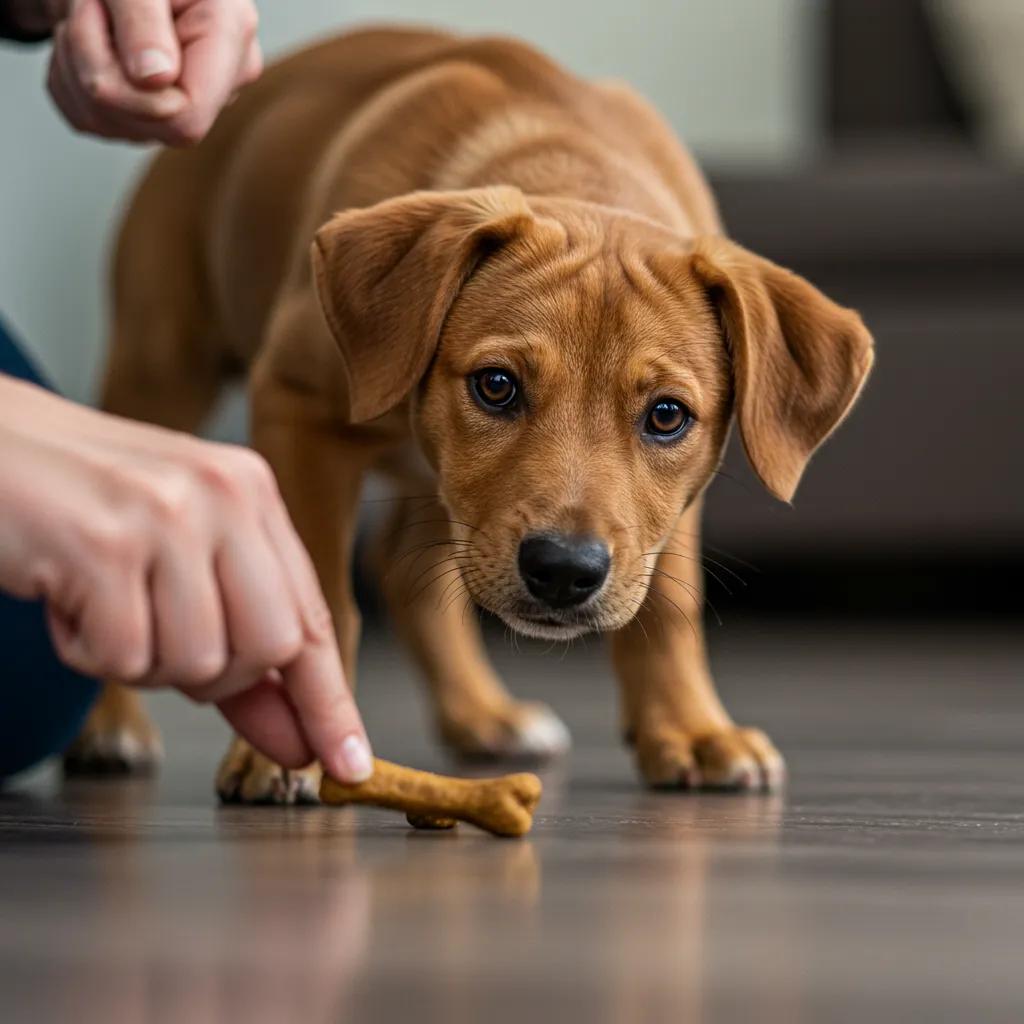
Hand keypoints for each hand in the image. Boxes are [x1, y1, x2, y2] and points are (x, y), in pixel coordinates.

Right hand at [0, 375, 372, 782]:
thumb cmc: (86, 510)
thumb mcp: (180, 562)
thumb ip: (240, 643)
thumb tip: (297, 736)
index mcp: (253, 494)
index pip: (311, 618)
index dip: (329, 700)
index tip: (347, 762)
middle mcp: (224, 495)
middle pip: (270, 648)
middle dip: (218, 676)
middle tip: (158, 637)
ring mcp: (168, 516)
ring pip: (197, 662)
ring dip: (142, 661)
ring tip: (104, 605)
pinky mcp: (104, 545)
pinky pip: (123, 659)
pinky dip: (88, 651)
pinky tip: (69, 601)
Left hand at [43, 0, 260, 144]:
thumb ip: (144, 20)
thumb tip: (154, 80)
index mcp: (231, 36)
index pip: (187, 115)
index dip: (129, 90)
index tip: (100, 20)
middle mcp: (221, 82)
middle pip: (153, 124)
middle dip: (96, 68)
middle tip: (87, 7)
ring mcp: (189, 103)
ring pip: (114, 124)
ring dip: (77, 67)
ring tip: (89, 15)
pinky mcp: (151, 114)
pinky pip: (93, 121)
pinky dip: (70, 80)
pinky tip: (89, 41)